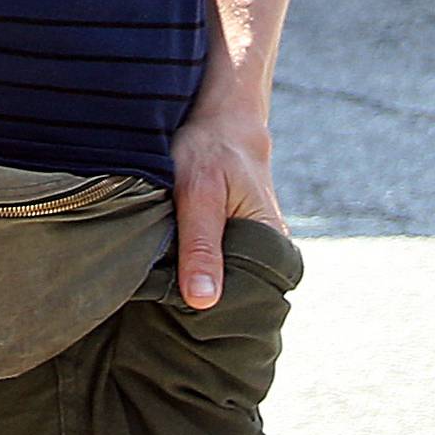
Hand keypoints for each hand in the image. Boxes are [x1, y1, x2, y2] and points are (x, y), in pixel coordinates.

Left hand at [167, 95, 282, 311]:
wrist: (221, 120)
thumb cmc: (213, 150)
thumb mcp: (200, 193)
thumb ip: (201, 245)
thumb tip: (203, 301)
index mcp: (272, 248)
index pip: (245, 304)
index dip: (210, 313)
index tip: (174, 310)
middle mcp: (270, 256)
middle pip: (233, 301)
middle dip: (198, 306)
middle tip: (162, 297)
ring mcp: (253, 252)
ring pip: (221, 288)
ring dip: (193, 289)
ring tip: (166, 284)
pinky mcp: (236, 246)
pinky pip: (215, 273)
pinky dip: (192, 275)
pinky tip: (172, 270)